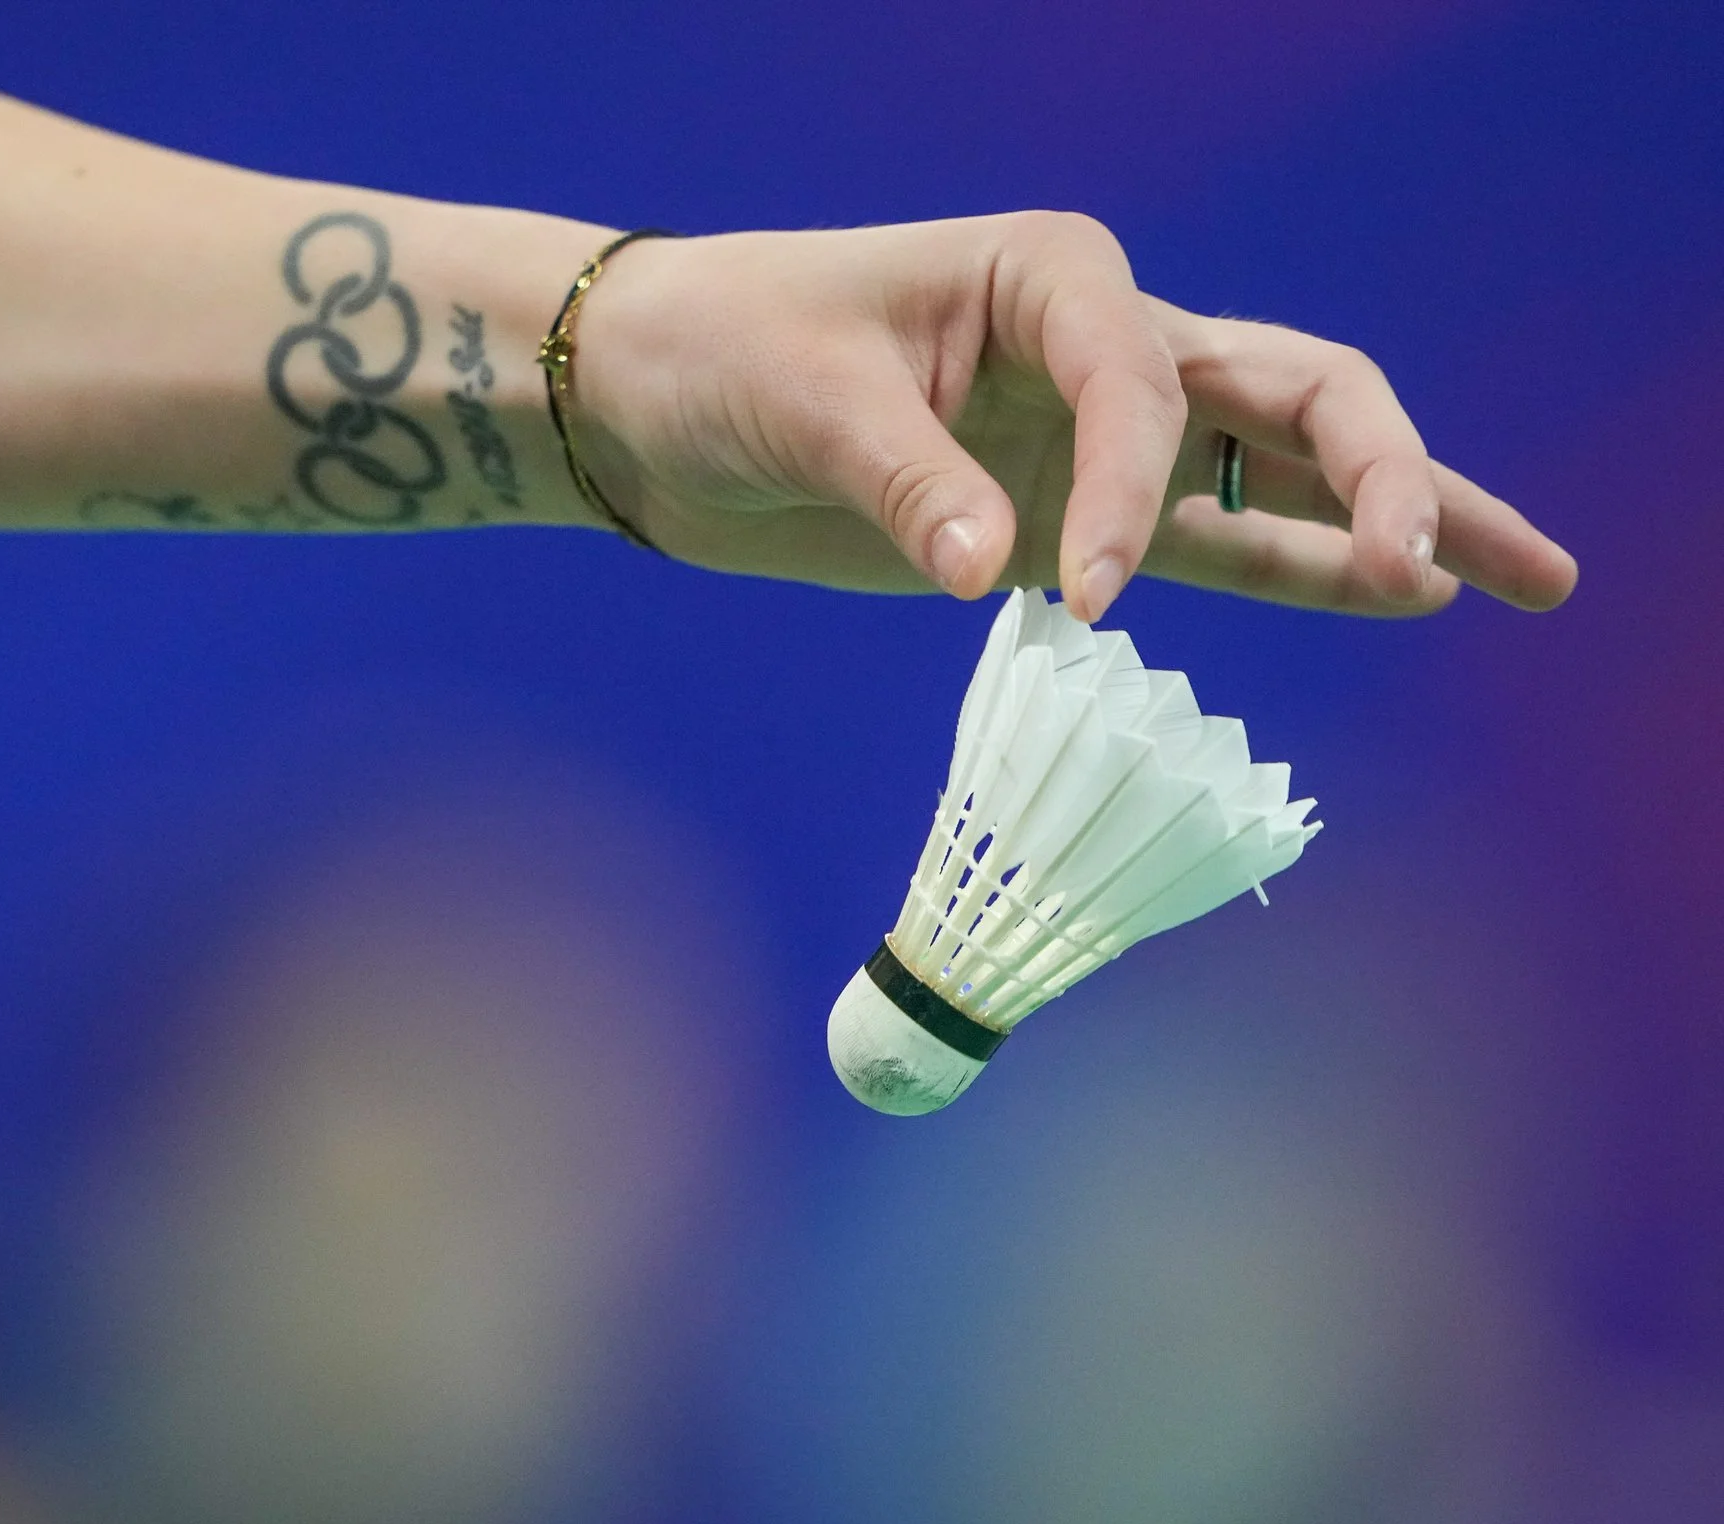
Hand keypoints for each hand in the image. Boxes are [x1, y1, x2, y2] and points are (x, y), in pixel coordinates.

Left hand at [568, 212, 1576, 620]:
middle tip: (1452, 562)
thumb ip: (913, 483)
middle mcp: (1102, 343)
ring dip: (1392, 517)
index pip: (1146, 381)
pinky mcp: (1068, 513)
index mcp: (1047, 277)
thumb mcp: (805, 404)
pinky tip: (1392, 592)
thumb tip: (1005, 572)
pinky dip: (1295, 565)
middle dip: (1387, 470)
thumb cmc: (723, 354)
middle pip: (1289, 392)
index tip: (1085, 596)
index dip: (1135, 491)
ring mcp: (1098, 433)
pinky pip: (1208, 538)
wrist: (654, 399)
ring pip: (1278, 469)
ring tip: (1519, 578)